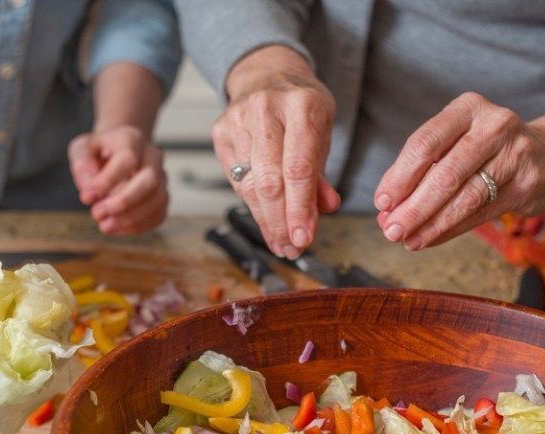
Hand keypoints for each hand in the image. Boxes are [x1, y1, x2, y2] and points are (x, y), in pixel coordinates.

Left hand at [68, 125, 168, 234]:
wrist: (115, 153)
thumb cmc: (98, 152)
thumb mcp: (82, 149)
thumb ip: (82, 166)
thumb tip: (89, 192)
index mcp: (132, 139)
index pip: (128, 159)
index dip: (108, 181)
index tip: (87, 196)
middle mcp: (152, 157)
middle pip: (150, 181)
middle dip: (123, 202)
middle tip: (97, 213)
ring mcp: (161, 177)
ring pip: (158, 200)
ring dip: (130, 218)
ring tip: (104, 225)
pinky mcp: (162, 197)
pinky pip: (158, 215)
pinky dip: (137, 226)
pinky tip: (116, 228)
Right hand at [213, 46, 341, 258]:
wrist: (267, 75)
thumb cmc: (300, 108)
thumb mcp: (323, 131)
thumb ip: (321, 172)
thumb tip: (324, 208)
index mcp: (302, 105)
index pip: (298, 168)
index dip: (300, 208)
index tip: (304, 238)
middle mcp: (266, 108)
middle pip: (270, 180)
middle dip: (281, 222)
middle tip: (291, 247)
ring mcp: (238, 119)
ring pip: (250, 185)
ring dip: (266, 220)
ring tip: (280, 242)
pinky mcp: (220, 131)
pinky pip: (236, 180)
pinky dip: (253, 205)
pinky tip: (265, 219)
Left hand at [373, 93, 544, 249]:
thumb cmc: (486, 150)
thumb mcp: (455, 142)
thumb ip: (420, 170)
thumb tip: (386, 209)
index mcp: (468, 107)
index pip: (425, 143)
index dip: (400, 176)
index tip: (382, 202)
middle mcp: (495, 125)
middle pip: (445, 173)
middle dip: (413, 207)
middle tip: (391, 230)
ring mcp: (516, 154)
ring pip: (464, 197)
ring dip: (431, 224)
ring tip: (407, 240)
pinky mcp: (528, 184)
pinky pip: (481, 213)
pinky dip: (450, 229)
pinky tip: (430, 238)